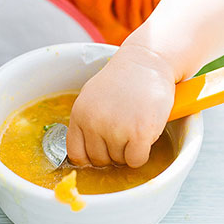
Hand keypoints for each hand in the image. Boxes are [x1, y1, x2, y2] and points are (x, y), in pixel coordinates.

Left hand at [66, 45, 175, 167]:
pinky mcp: (139, 133)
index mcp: (79, 114)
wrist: (147, 61)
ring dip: (129, 150)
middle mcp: (94, 123)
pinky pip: (136, 161)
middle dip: (113, 152)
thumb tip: (85, 154)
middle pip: (100, 160)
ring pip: (119, 161)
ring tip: (134, 126)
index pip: (77, 154)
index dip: (91, 157)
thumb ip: (86, 122)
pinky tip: (144, 135)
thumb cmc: (122, 79)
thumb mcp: (91, 96)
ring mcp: (116, 129)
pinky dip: (142, 154)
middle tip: (124, 133)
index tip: (102, 152)